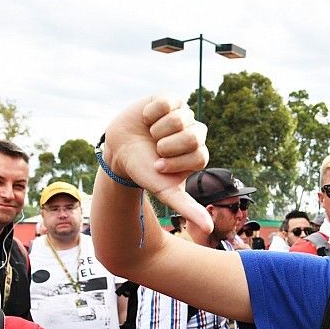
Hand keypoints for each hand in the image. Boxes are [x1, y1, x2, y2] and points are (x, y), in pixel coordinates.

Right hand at [103, 95, 212, 231]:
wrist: (119, 152)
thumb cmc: (145, 171)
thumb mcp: (165, 192)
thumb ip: (188, 208)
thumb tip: (210, 229)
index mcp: (199, 154)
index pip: (200, 155)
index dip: (176, 162)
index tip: (159, 166)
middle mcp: (195, 133)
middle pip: (194, 135)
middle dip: (168, 146)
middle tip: (156, 149)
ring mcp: (184, 115)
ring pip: (180, 118)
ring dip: (158, 130)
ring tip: (150, 135)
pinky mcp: (169, 99)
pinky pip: (168, 101)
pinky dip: (152, 112)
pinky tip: (147, 120)